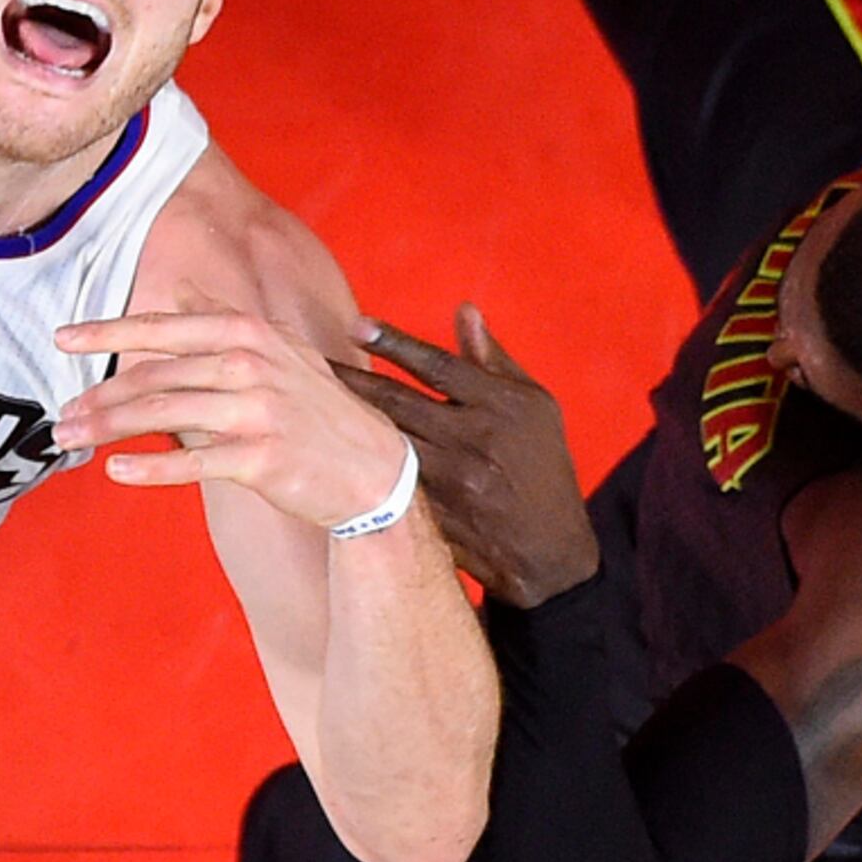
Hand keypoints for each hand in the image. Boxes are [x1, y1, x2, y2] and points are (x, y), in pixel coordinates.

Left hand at [53, 305, 419, 533]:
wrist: (373, 471)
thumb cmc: (314, 408)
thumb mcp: (277, 349)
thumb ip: (222, 317)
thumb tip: (179, 287)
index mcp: (248, 333)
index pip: (164, 328)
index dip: (108, 331)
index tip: (63, 337)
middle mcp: (251, 365)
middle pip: (154, 375)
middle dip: (98, 394)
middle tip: (59, 413)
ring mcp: (257, 412)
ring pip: (163, 414)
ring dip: (108, 428)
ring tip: (71, 438)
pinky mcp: (262, 459)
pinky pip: (194, 463)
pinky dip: (151, 469)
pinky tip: (116, 471)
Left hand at [335, 305, 599, 604]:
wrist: (551, 550)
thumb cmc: (543, 466)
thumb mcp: (534, 406)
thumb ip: (493, 359)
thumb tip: (464, 310)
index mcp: (502, 405)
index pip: (438, 366)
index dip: (394, 343)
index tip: (357, 326)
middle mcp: (475, 439)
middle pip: (399, 401)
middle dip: (351, 378)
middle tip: (311, 360)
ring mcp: (453, 481)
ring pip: (388, 441)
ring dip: (348, 420)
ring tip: (311, 399)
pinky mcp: (435, 513)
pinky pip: (390, 481)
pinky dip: (362, 462)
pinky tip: (332, 449)